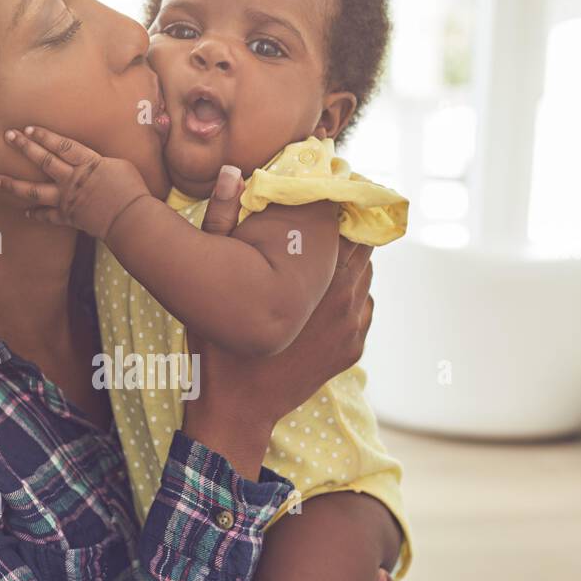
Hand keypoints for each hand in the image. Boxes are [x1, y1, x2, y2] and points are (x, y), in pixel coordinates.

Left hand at [0, 126, 152, 240]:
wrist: (131, 219)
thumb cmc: (132, 190)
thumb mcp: (120, 165)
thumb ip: (100, 161)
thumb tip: (93, 161)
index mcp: (87, 162)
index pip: (61, 145)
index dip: (44, 135)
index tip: (29, 128)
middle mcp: (72, 179)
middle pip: (43, 160)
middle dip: (24, 146)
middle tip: (8, 136)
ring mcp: (67, 199)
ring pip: (35, 191)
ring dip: (14, 185)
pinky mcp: (69, 217)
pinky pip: (48, 216)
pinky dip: (36, 214)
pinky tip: (26, 212)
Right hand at [182, 166, 374, 438]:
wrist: (237, 408)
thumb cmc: (219, 342)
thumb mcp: (216, 276)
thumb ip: (223, 220)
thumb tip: (231, 172)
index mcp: (317, 274)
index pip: (346, 220)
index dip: (339, 200)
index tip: (326, 188)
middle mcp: (344, 297)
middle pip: (361, 244)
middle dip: (344, 230)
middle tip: (319, 221)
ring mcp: (353, 325)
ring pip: (363, 276)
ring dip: (346, 263)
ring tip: (316, 259)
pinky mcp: (354, 347)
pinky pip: (361, 307)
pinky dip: (346, 296)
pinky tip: (318, 296)